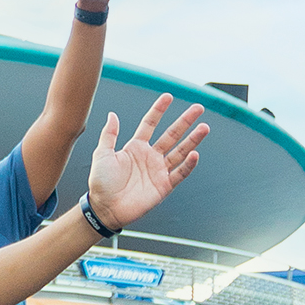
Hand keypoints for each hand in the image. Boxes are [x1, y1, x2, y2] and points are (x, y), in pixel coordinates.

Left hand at [87, 93, 209, 226]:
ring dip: (192, 140)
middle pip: (171, 135)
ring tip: (204, 127)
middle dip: (185, 121)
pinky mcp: (164, 185)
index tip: (168, 96)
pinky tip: (195, 154)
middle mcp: (150, 156)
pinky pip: (179, 173)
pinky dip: (188, 165)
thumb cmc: (100, 182)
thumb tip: (113, 114)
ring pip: (180, 151)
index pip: (150, 124)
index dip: (158, 110)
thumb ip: (109, 135)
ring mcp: (158, 170)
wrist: (104, 208)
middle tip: (198, 108)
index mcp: (135, 147)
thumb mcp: (101, 155)